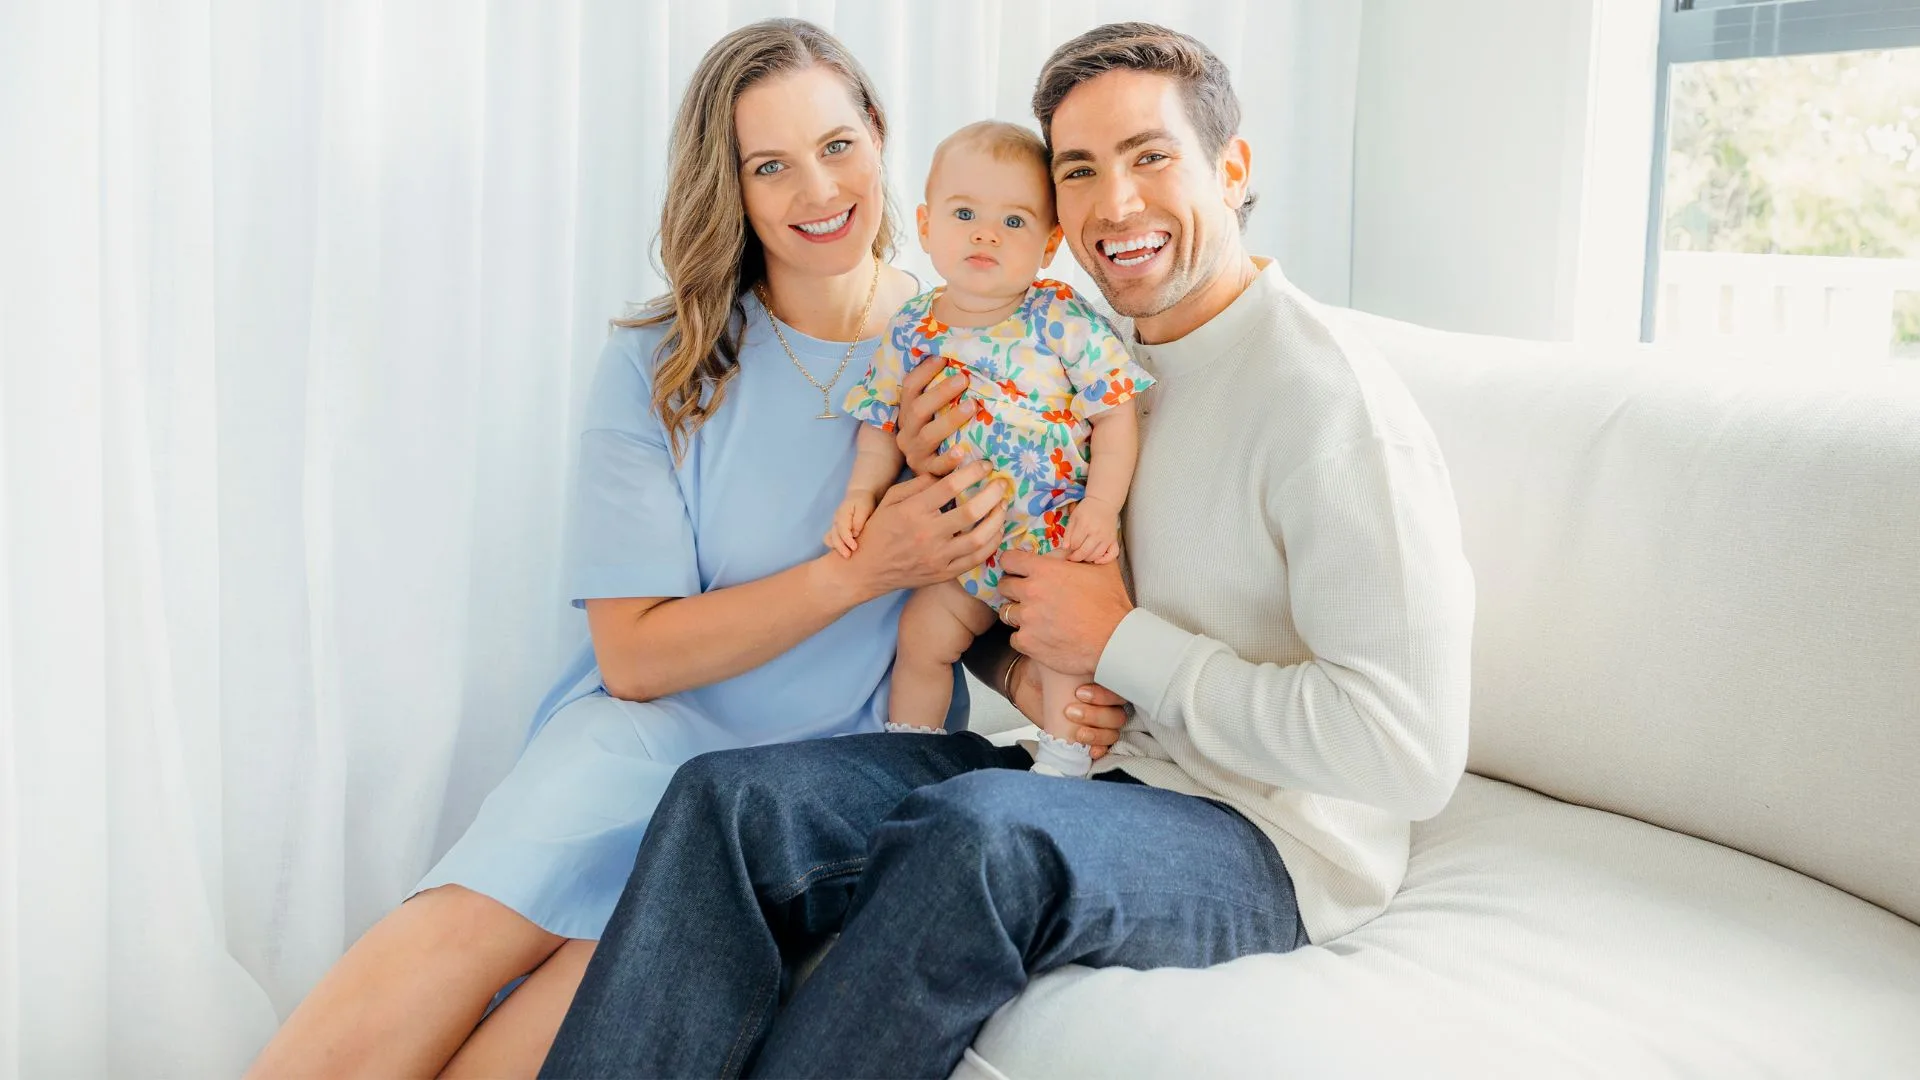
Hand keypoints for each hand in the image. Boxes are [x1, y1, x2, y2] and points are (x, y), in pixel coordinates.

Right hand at [824, 492, 878, 557]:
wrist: (859, 495)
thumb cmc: (863, 502)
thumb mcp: (864, 507)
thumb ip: (859, 520)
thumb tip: (855, 533)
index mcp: (842, 513)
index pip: (842, 530)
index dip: (847, 540)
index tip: (855, 547)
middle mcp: (836, 520)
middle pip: (834, 536)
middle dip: (840, 547)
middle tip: (848, 556)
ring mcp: (834, 525)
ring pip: (830, 538)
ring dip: (836, 548)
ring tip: (846, 556)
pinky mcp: (836, 529)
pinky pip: (830, 539)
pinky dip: (834, 545)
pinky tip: (842, 551)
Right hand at [836, 462, 1007, 599]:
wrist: (866, 571)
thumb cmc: (878, 530)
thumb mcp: (891, 499)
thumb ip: (919, 484)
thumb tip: (948, 471)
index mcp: (913, 511)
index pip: (950, 486)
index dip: (972, 472)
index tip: (985, 464)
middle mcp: (927, 534)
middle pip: (971, 511)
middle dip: (992, 493)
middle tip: (1002, 483)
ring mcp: (937, 557)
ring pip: (979, 538)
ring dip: (997, 519)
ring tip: (1003, 505)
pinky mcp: (944, 573)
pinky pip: (976, 559)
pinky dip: (992, 543)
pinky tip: (997, 530)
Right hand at [896, 357, 971, 476]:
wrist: (925, 481)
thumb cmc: (938, 438)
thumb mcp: (932, 416)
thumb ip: (940, 395)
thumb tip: (961, 362)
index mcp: (907, 414)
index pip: (910, 388)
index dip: (924, 371)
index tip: (943, 358)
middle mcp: (907, 432)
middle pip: (918, 409)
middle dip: (941, 392)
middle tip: (964, 379)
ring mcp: (915, 453)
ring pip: (929, 435)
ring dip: (951, 419)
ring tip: (973, 406)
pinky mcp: (927, 472)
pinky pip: (937, 466)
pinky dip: (950, 459)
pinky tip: (963, 451)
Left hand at [996, 549, 1132, 675]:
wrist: (1114, 641)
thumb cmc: (1110, 604)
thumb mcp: (1100, 568)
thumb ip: (1079, 555)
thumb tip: (1070, 551)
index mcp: (1044, 570)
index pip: (1009, 560)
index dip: (1012, 564)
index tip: (1017, 570)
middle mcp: (1030, 592)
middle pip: (1004, 586)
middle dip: (1013, 589)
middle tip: (1028, 596)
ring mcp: (1027, 619)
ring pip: (1007, 613)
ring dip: (1019, 614)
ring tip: (1036, 619)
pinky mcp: (1027, 642)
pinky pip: (1014, 638)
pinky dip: (1024, 638)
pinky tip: (1040, 638)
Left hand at [1008, 655, 1129, 759]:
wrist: (1027, 679)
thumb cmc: (1047, 663)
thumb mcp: (1058, 654)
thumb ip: (1070, 649)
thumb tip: (1068, 643)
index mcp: (1105, 678)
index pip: (1120, 691)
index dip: (1104, 696)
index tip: (1079, 692)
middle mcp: (1107, 698)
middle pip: (1118, 715)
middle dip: (1095, 714)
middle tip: (1070, 710)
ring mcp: (1098, 717)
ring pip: (1113, 731)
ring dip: (1096, 733)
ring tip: (1076, 730)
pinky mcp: (1088, 733)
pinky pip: (1105, 746)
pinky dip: (1100, 749)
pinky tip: (1089, 750)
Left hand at [1061, 497, 1120, 563]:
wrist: (1103, 503)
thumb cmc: (1086, 510)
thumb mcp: (1073, 518)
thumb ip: (1068, 533)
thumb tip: (1065, 548)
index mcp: (1085, 525)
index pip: (1075, 544)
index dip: (1070, 547)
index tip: (1069, 547)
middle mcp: (1097, 532)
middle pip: (1084, 552)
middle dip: (1075, 557)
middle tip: (1072, 557)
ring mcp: (1107, 537)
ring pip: (1096, 555)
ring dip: (1087, 559)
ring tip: (1082, 556)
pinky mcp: (1114, 540)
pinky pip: (1112, 554)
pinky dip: (1105, 560)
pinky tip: (1097, 560)